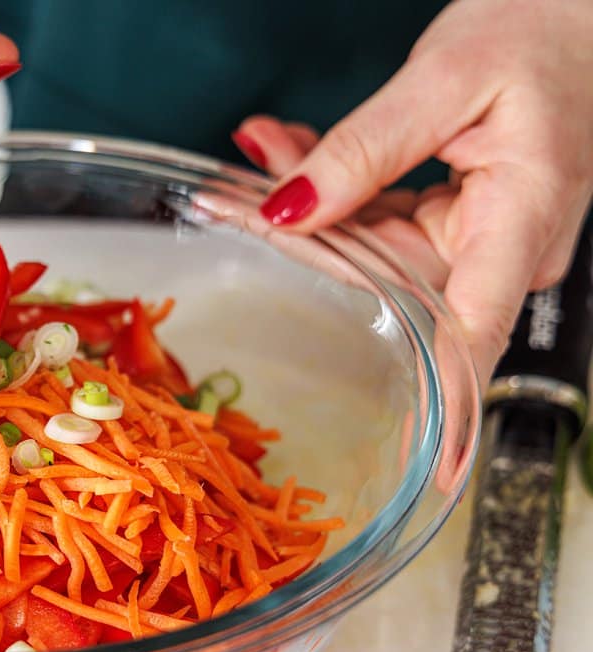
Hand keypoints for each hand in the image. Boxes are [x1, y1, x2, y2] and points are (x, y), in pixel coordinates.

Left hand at [235, 0, 592, 385]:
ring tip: (263, 145)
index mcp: (522, 218)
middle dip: (305, 231)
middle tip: (232, 191)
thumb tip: (289, 211)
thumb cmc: (540, 31)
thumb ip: (362, 151)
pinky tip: (292, 151)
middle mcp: (504, 246)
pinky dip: (339, 186)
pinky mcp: (459, 221)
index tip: (430, 467)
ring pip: (372, 246)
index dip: (446, 405)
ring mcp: (482, 237)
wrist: (579, 7)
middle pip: (384, 276)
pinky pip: (384, 220)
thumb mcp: (444, 80)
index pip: (476, 334)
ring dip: (311, 197)